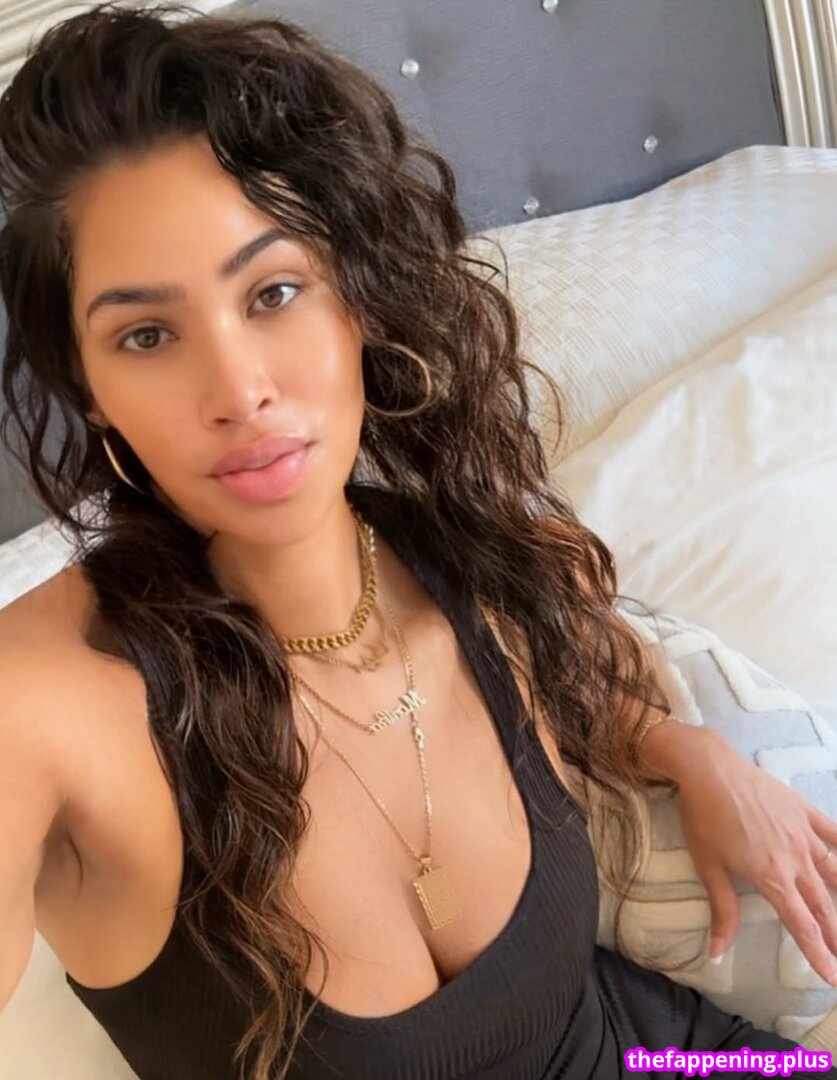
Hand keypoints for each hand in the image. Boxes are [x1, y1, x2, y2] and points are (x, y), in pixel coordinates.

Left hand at [672, 727, 836, 984]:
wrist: (708, 770)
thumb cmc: (703, 818)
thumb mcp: (708, 867)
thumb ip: (722, 911)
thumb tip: (716, 953)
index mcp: (772, 878)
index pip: (801, 925)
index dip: (818, 954)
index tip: (831, 977)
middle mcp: (795, 859)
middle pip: (823, 905)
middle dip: (835, 935)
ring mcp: (803, 833)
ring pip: (834, 873)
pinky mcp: (804, 811)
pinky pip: (833, 832)